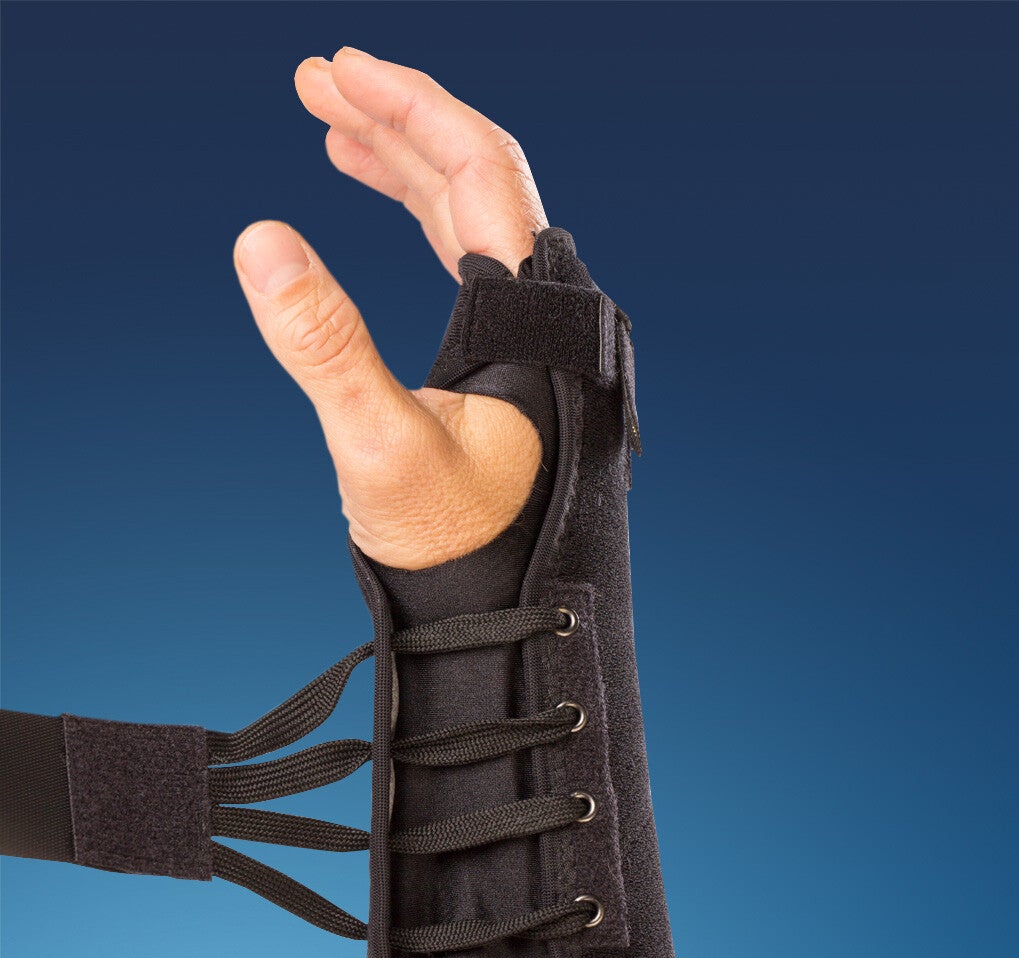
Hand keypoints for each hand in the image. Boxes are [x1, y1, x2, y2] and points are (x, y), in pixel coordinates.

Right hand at [232, 46, 550, 569]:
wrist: (502, 609)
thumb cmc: (459, 544)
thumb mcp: (379, 446)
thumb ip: (324, 346)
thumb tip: (263, 242)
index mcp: (531, 319)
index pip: (479, 171)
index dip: (411, 109)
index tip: (340, 70)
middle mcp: (539, 316)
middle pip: (474, 182)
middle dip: (396, 124)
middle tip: (317, 82)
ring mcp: (524, 336)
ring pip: (469, 219)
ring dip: (404, 166)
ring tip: (336, 130)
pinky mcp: (502, 363)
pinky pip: (466, 263)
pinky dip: (422, 223)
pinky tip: (383, 202)